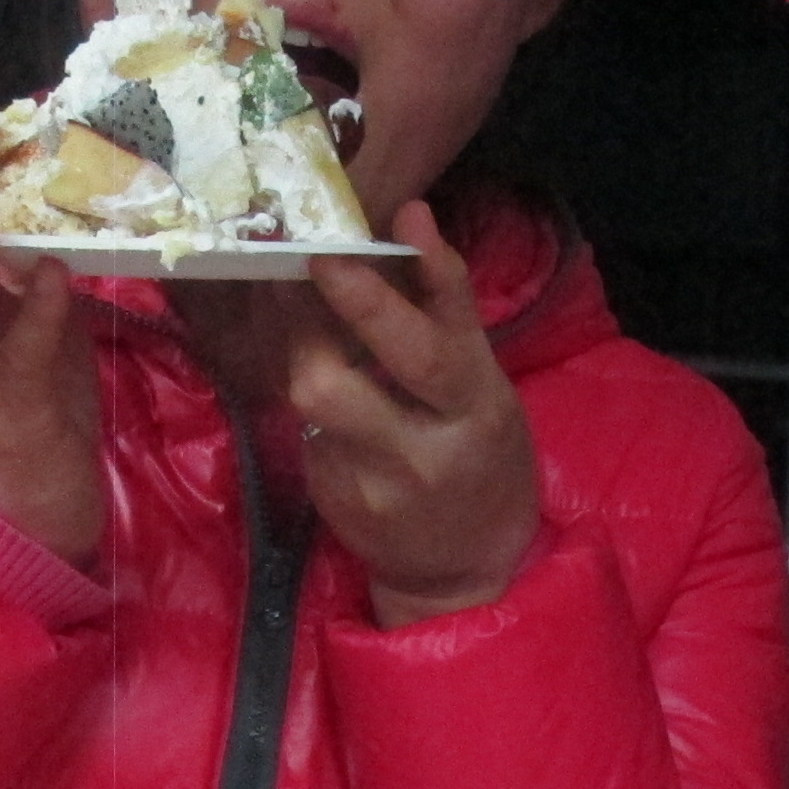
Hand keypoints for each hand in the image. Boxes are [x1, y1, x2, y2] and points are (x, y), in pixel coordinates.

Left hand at [289, 202, 538, 626]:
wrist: (461, 572)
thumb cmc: (480, 461)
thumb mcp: (486, 392)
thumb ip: (448, 315)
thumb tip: (409, 216)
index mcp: (479, 415)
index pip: (440, 344)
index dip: (424, 276)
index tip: (401, 216)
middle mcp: (422, 452)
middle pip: (347, 380)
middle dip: (327, 310)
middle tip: (312, 252)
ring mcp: (368, 481)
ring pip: (313, 397)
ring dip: (302, 339)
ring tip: (302, 300)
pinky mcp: (332, 496)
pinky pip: (305, 420)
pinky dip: (306, 378)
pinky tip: (315, 360)